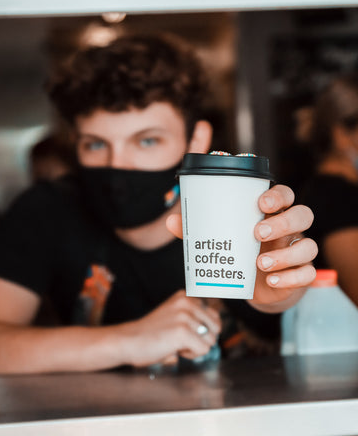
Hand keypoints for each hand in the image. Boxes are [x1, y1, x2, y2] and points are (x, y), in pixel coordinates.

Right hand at [123, 290, 220, 366]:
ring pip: (211, 340)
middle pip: (216, 328)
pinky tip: (174, 348)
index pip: (214, 314)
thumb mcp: (175, 315)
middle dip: (202, 338)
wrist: (128, 340)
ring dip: (196, 347)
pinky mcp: (183, 332)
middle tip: (181, 339)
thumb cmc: (151, 333)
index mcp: (185, 296)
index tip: (185, 332)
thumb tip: (218, 325)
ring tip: (176, 343)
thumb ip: (195, 316)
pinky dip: (191, 354)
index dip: (202, 330)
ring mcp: (185, 316)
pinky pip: (203, 350)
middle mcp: (187, 302)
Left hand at [166, 184, 317, 310]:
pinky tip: (271, 280)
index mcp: (272, 214)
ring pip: (309, 246)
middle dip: (284, 222)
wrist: (256, 285)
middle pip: (303, 215)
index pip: (285, 195)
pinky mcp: (300, 275)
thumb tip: (171, 220)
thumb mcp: (222, 239)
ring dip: (286, 254)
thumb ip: (200, 230)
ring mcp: (297, 252)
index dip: (278, 195)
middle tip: (258, 233)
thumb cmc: (240, 252)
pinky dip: (291, 278)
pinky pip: (308, 273)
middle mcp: (289, 230)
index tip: (261, 203)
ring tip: (259, 262)